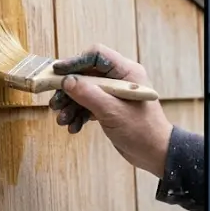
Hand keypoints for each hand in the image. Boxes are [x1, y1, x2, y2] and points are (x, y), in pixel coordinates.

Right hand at [48, 44, 172, 177]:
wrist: (155, 154)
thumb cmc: (142, 131)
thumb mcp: (113, 112)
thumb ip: (89, 94)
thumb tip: (67, 80)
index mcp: (127, 72)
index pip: (96, 56)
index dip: (75, 62)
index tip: (57, 72)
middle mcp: (120, 80)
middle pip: (86, 75)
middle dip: (69, 90)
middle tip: (55, 104)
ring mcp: (114, 94)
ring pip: (84, 92)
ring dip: (71, 105)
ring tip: (62, 121)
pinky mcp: (109, 108)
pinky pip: (88, 105)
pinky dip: (79, 115)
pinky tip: (73, 127)